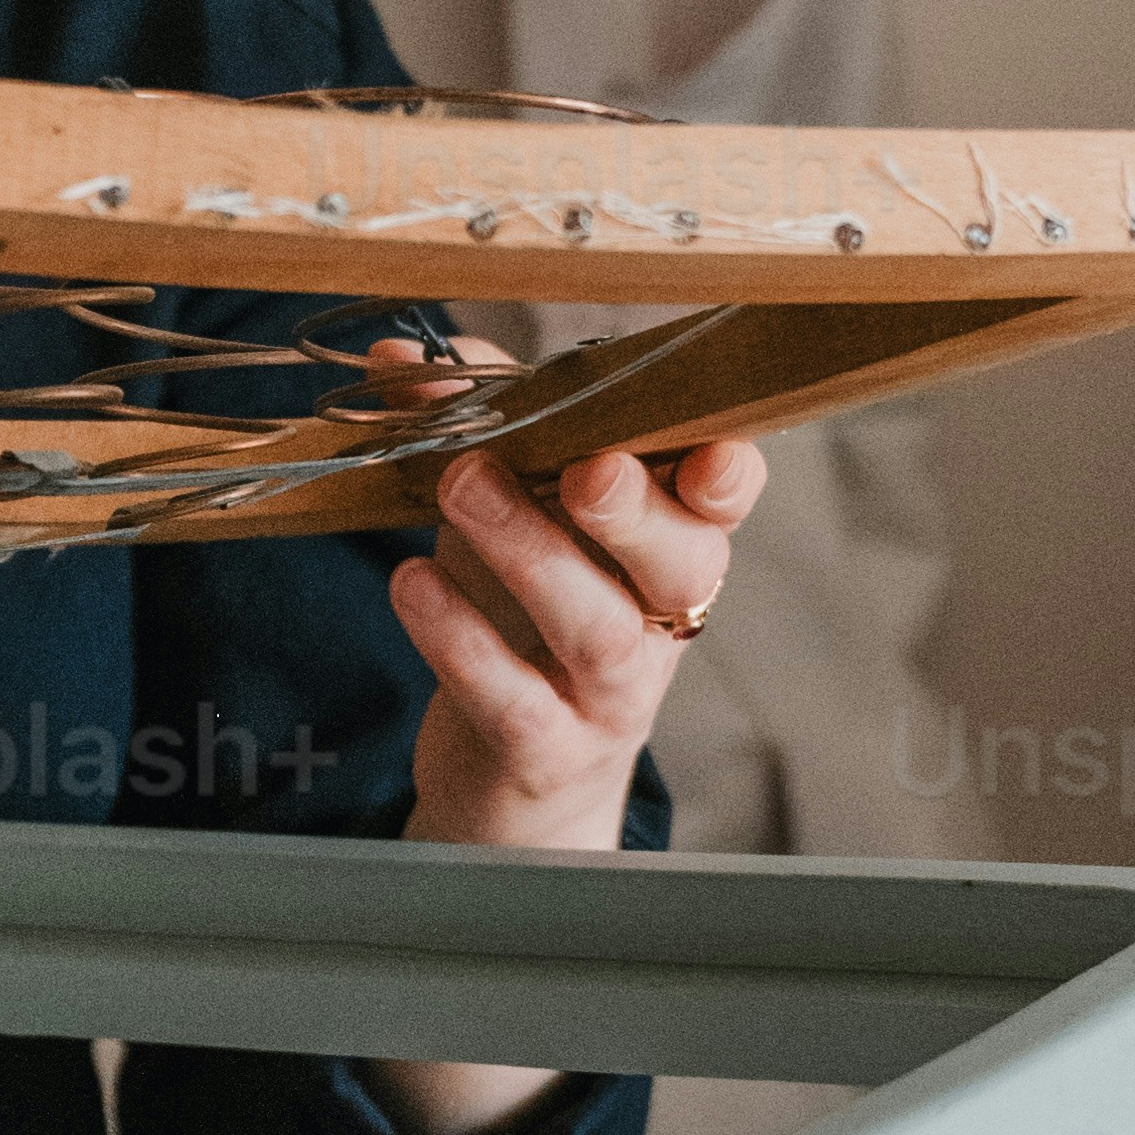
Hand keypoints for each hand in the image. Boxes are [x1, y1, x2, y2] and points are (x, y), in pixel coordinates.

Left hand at [385, 408, 770, 861]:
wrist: (511, 778)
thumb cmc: (524, 623)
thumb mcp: (514, 518)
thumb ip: (479, 430)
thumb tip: (407, 356)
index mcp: (670, 545)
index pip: (724, 504)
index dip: (727, 476)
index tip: (703, 446)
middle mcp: (658, 619)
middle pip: (681, 562)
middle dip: (635, 508)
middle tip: (584, 467)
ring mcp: (607, 694)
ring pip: (595, 627)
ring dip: (529, 550)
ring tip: (462, 484)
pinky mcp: (542, 750)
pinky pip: (512, 698)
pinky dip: (460, 638)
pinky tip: (413, 582)